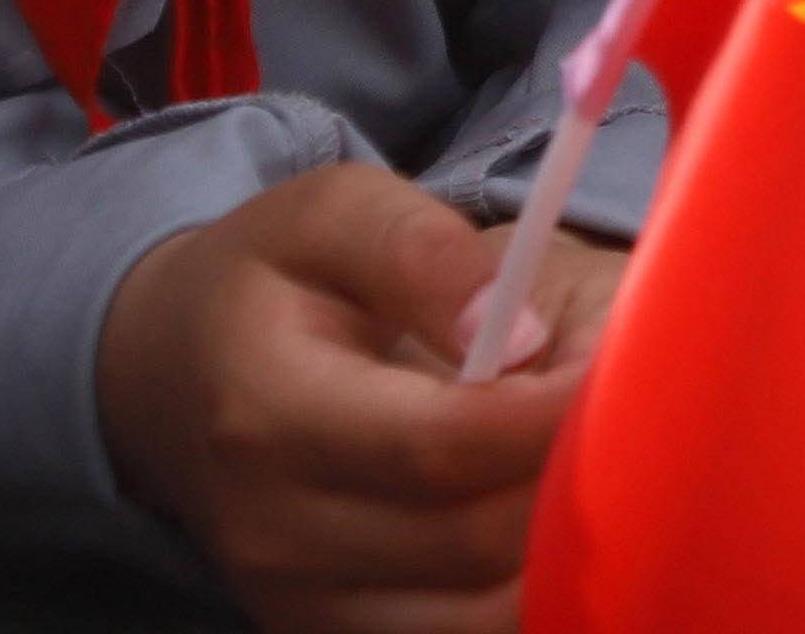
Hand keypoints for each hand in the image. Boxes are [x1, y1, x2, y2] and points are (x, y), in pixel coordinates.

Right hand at [97, 165, 596, 633]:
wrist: (164, 372)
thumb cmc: (266, 280)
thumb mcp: (331, 213)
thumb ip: (422, 253)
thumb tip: (514, 332)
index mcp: (271, 414)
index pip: (442, 445)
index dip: (554, 417)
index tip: (632, 370)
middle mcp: (272, 529)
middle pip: (471, 541)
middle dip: (576, 482)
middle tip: (641, 418)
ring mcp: (292, 597)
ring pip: (473, 616)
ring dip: (561, 554)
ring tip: (605, 470)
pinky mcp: (318, 631)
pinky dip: (521, 604)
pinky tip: (556, 533)